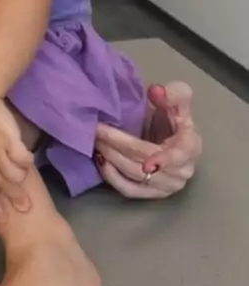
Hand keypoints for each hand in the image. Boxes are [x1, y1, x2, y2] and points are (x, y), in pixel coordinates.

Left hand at [0, 99, 32, 220]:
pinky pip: (24, 159)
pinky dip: (26, 161)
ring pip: (16, 176)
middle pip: (4, 188)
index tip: (3, 221)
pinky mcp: (12, 143)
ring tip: (24, 177)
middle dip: (15, 199)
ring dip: (21, 178)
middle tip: (26, 207)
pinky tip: (27, 159)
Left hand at [95, 82, 200, 198]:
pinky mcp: (152, 194)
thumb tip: (157, 90)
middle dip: (118, 146)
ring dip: (112, 159)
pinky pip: (130, 190)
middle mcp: (181, 172)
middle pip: (145, 163)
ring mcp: (167, 186)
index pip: (175, 157)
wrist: (172, 138)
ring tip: (96, 141)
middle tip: (96, 130)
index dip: (162, 160)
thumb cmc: (173, 118)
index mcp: (190, 148)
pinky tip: (101, 161)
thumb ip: (173, 93)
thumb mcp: (178, 100)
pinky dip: (113, 177)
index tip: (147, 162)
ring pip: (135, 177)